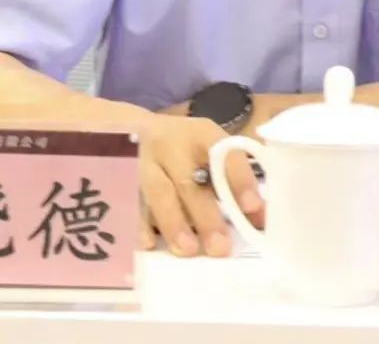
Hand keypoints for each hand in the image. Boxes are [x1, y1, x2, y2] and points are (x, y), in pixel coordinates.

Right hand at [137, 114, 263, 257]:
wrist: (130, 129)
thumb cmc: (182, 147)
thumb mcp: (207, 148)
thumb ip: (231, 178)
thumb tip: (258, 218)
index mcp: (201, 134)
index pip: (224, 154)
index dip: (239, 181)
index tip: (252, 209)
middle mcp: (171, 144)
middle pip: (189, 180)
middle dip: (205, 216)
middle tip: (219, 247)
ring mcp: (142, 161)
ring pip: (157, 192)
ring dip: (173, 223)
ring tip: (187, 249)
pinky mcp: (120, 178)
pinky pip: (128, 202)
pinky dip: (138, 224)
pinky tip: (147, 243)